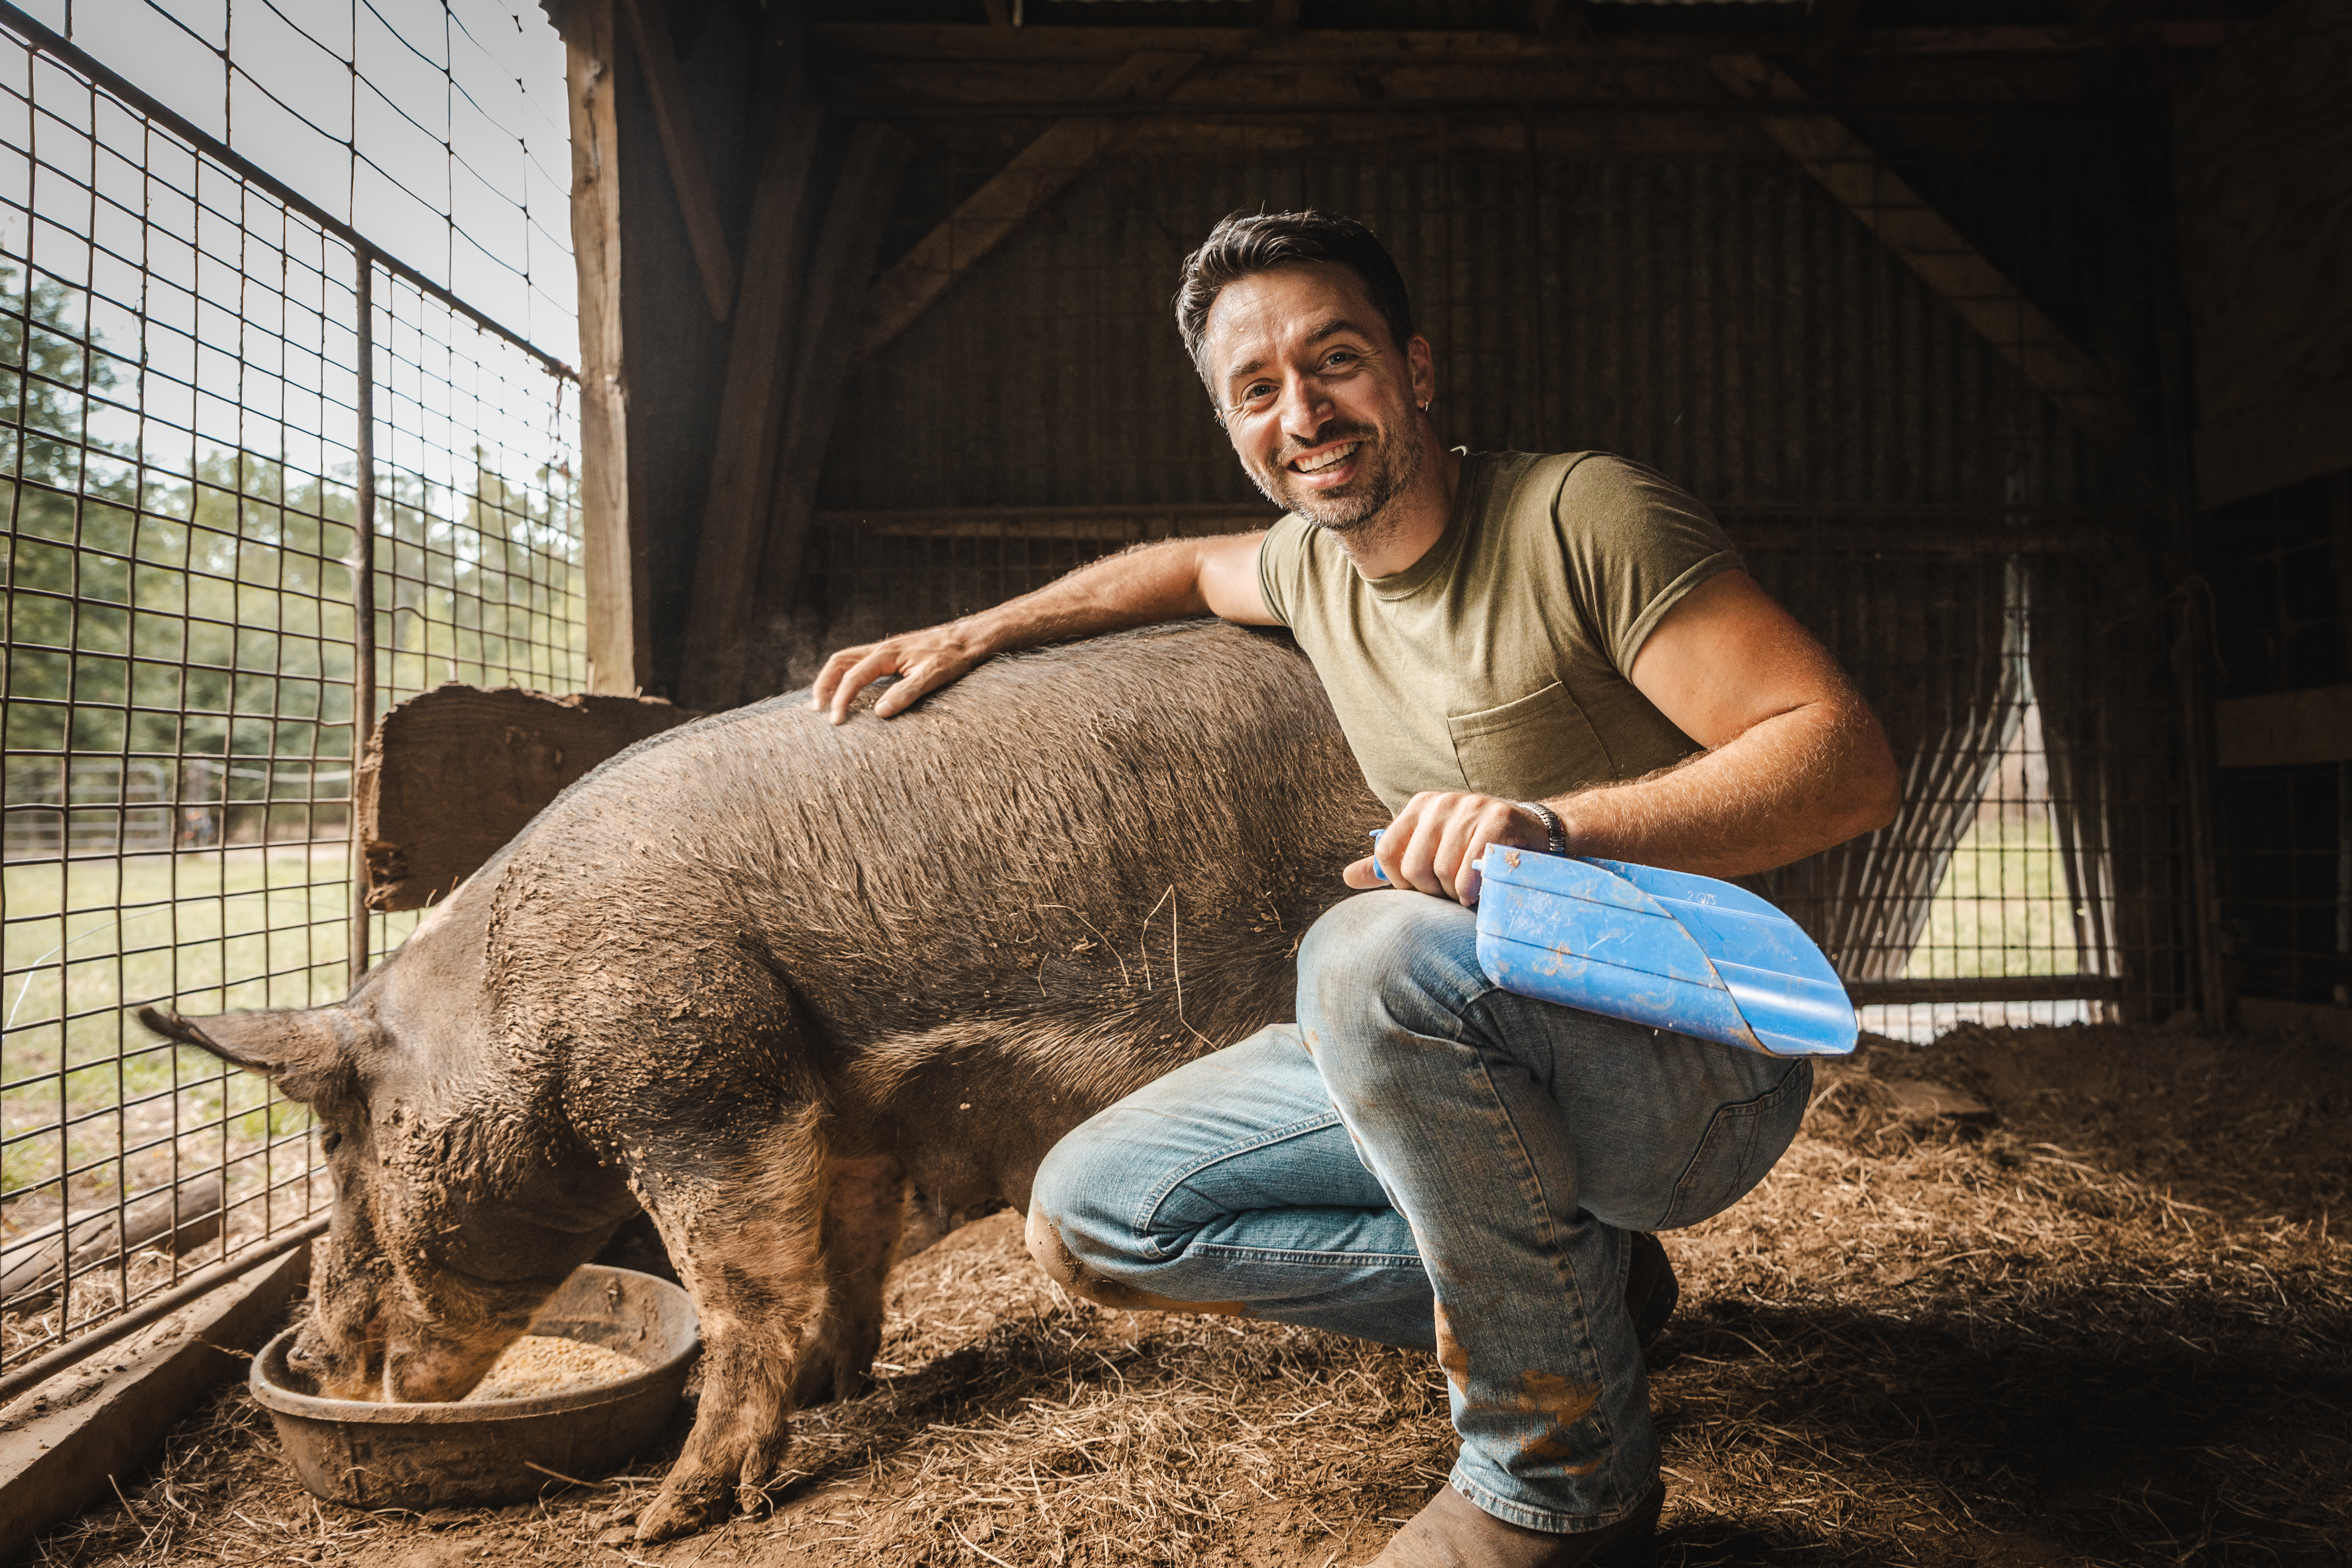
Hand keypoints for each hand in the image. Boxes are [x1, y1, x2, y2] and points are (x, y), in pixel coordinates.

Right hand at [808, 623, 990, 724]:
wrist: (968, 639)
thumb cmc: (953, 656)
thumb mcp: (932, 676)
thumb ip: (906, 693)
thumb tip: (879, 713)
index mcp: (886, 653)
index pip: (854, 677)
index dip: (841, 699)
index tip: (836, 721)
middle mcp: (881, 648)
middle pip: (839, 662)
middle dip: (824, 684)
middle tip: (817, 710)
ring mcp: (884, 650)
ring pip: (846, 660)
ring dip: (831, 678)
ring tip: (822, 701)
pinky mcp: (890, 655)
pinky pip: (858, 663)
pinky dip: (845, 675)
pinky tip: (846, 689)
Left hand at [1342, 791, 1551, 905]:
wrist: (1532, 836)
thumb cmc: (1473, 850)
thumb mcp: (1428, 852)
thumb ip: (1390, 864)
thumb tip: (1347, 876)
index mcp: (1418, 806)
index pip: (1386, 855)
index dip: (1402, 883)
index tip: (1424, 888)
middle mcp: (1441, 802)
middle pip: (1414, 868)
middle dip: (1432, 892)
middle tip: (1451, 894)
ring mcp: (1470, 806)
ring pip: (1443, 872)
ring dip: (1456, 894)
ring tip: (1468, 891)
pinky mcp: (1498, 819)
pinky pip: (1471, 870)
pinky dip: (1473, 891)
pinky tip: (1480, 893)